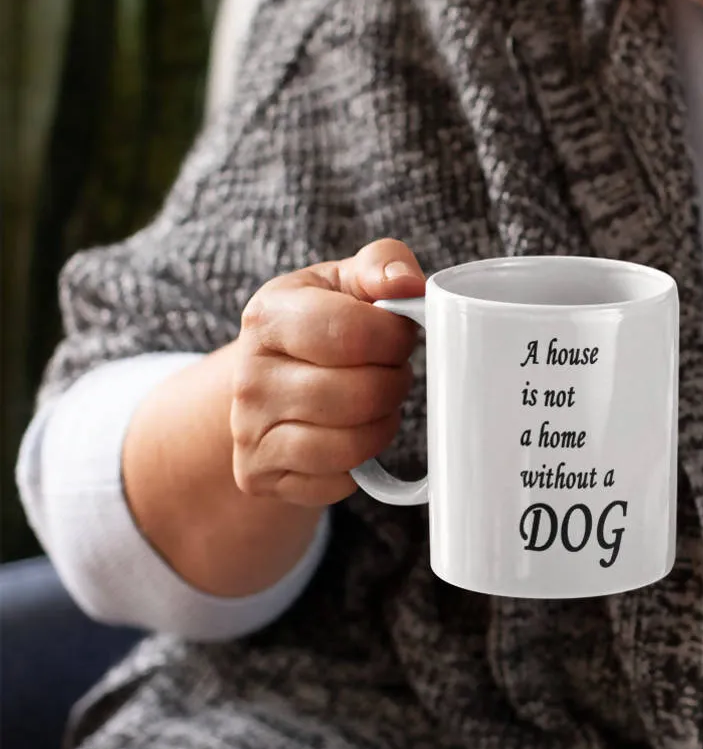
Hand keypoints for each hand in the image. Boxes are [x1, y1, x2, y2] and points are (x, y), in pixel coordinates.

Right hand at [230, 238, 424, 506]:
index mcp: (269, 315)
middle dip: (394, 382)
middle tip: (389, 370)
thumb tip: (408, 284)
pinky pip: (338, 483)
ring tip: (373, 401)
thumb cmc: (322, 323)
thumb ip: (383, 265)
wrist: (266, 379)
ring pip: (351, 445)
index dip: (396, 338)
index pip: (353, 333)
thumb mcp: (346, 281)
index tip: (400, 335)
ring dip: (382, 424)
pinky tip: (350, 434)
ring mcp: (248, 431)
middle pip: (361, 394)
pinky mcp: (258, 476)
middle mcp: (249, 376)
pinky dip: (360, 463)